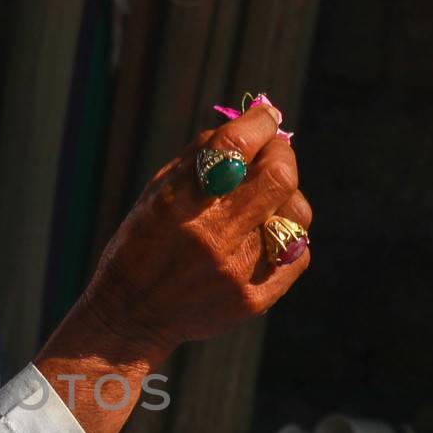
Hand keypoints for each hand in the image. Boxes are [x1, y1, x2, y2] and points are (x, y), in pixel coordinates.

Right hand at [85, 103, 312, 352]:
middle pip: (278, 177)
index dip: (259, 122)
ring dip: (287, 198)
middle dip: (282, 155)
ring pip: (296, 214)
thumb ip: (200, 157)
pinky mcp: (254, 298)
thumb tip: (250, 121)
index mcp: (179, 204)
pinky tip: (266, 236)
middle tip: (273, 154)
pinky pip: (299, 253)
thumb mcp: (156, 194)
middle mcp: (211, 236)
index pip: (234, 146)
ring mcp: (236, 270)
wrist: (133, 315)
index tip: (265, 117)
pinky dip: (289, 237)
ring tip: (267, 202)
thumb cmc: (143, 245)